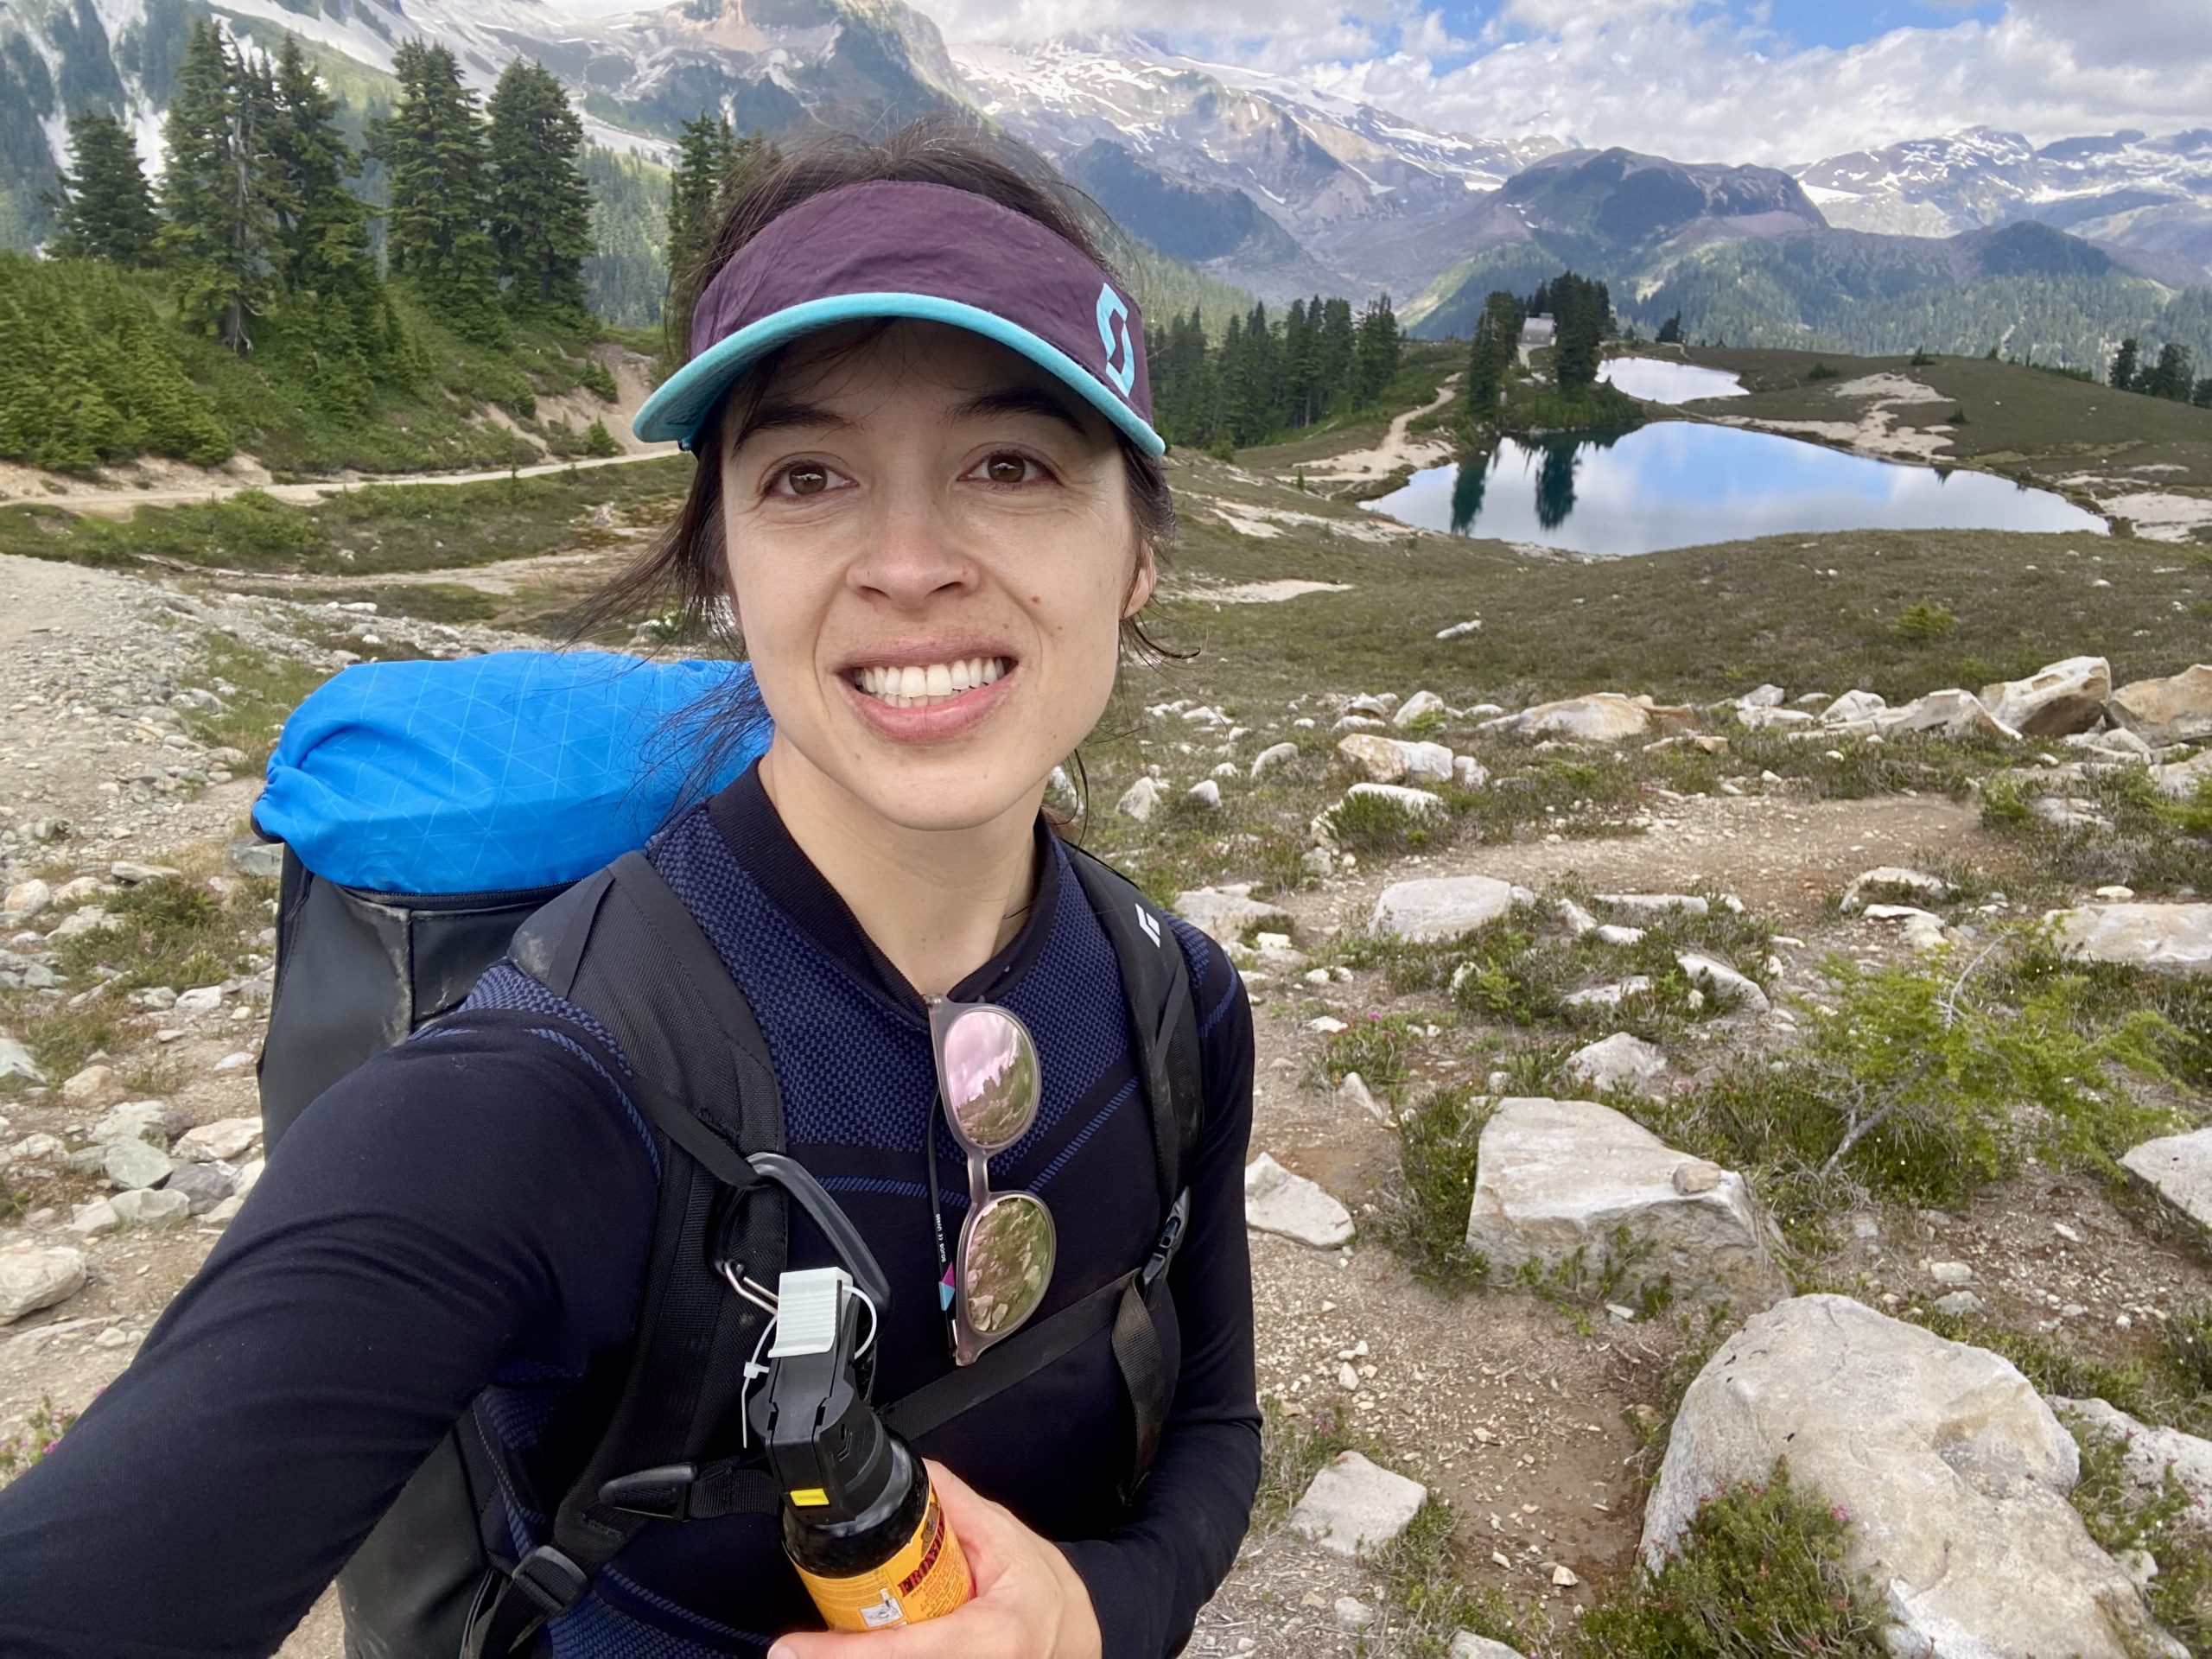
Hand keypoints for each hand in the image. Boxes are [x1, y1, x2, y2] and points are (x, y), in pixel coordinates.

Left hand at [767, 1460, 1102, 1658]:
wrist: (1072, 1629)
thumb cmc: (1044, 1591)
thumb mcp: (1005, 1536)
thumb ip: (955, 1506)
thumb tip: (913, 1472)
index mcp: (988, 1636)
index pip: (901, 1649)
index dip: (841, 1652)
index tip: (792, 1649)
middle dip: (839, 1653)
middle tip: (798, 1645)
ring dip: (854, 1653)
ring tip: (824, 1644)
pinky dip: (878, 1654)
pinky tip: (860, 1644)